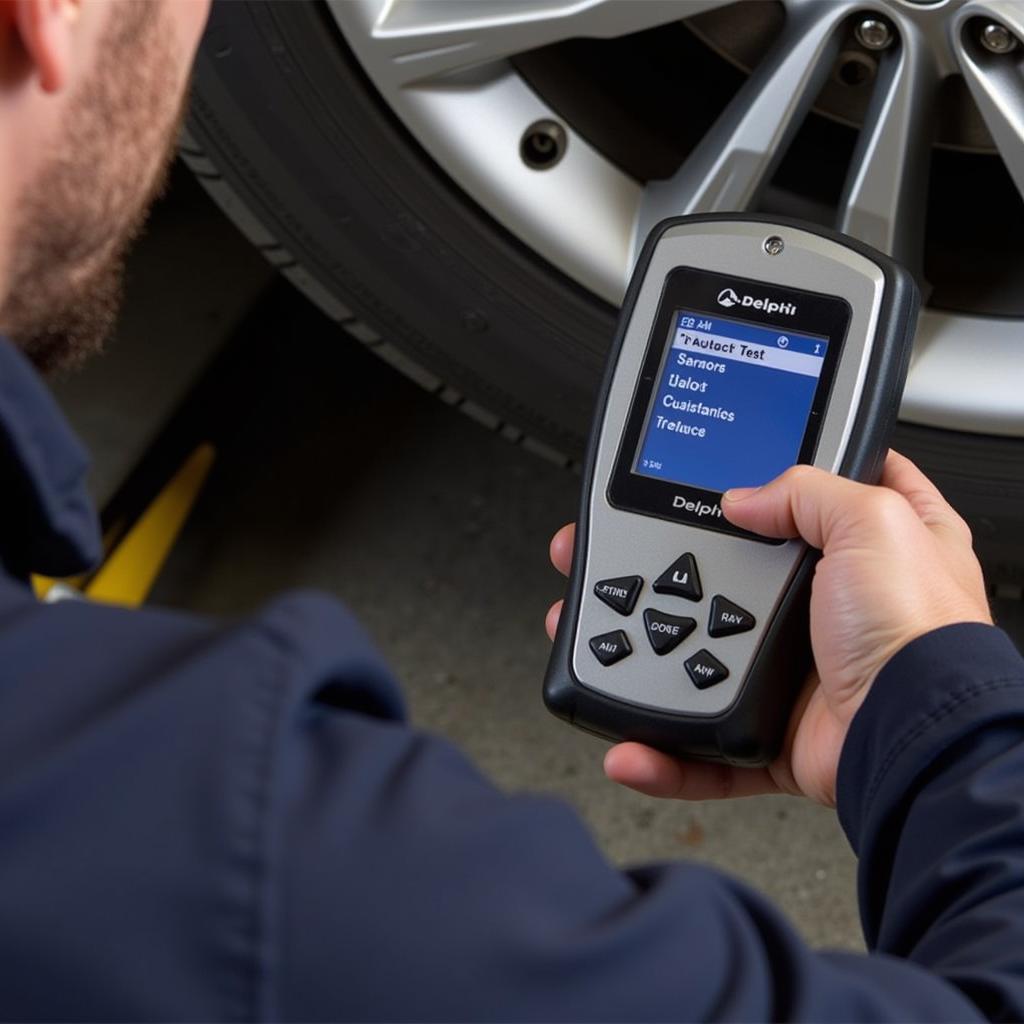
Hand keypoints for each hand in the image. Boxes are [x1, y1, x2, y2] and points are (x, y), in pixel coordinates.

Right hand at [547, 451, 992, 805]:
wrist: (912, 736)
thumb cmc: (918, 634)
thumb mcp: (874, 522)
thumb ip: (805, 492)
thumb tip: (742, 499)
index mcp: (870, 551)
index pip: (819, 497)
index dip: (772, 480)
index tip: (722, 472)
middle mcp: (832, 609)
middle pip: (732, 576)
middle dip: (670, 570)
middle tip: (617, 554)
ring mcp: (797, 669)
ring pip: (700, 654)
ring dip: (645, 653)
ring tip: (595, 638)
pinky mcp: (773, 728)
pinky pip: (705, 745)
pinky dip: (663, 751)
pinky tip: (631, 743)